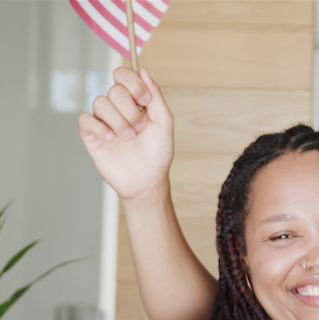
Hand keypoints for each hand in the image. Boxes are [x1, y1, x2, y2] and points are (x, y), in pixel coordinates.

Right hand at [78, 67, 173, 201]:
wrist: (146, 180)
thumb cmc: (157, 152)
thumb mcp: (163, 122)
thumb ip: (155, 95)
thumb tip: (143, 70)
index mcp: (135, 101)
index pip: (123, 75)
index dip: (132, 83)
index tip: (145, 101)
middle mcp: (117, 107)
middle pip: (114, 90)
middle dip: (131, 111)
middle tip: (140, 128)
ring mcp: (103, 120)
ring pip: (100, 103)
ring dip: (119, 122)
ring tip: (129, 138)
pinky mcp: (90, 133)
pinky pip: (86, 119)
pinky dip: (101, 128)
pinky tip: (111, 140)